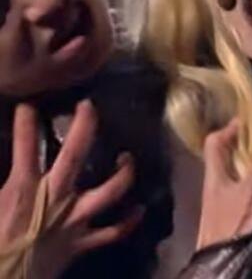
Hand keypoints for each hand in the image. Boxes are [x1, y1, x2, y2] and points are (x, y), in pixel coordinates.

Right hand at [0, 101, 141, 278]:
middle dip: (85, 126)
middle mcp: (54, 198)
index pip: (25, 146)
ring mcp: (73, 220)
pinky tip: (140, 210)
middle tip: (89, 106)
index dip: (27, 123)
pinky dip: (127, 222)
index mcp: (22, 189)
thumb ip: (1, 185)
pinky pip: (112, 233)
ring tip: (126, 156)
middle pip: (75, 155)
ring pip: (109, 191)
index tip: (29, 105)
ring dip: (123, 173)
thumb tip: (7, 174)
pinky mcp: (81, 244)